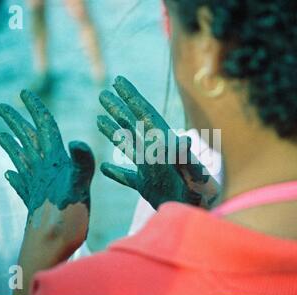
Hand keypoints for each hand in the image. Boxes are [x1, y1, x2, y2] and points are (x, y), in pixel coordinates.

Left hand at [0, 90, 94, 216]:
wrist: (50, 246)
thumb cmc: (67, 218)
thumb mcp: (80, 187)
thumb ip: (81, 163)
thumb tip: (77, 141)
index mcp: (54, 163)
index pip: (44, 130)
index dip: (35, 111)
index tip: (25, 94)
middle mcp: (41, 171)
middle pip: (27, 140)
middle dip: (16, 122)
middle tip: (4, 107)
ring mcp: (35, 187)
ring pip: (21, 159)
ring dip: (12, 144)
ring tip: (0, 134)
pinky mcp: (34, 202)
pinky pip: (20, 184)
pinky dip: (14, 176)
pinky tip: (8, 174)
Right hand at [97, 76, 219, 209]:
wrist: (195, 213)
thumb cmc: (197, 195)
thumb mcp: (191, 174)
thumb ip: (186, 157)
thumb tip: (185, 140)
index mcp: (162, 142)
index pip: (144, 113)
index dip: (131, 95)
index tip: (118, 80)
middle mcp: (155, 151)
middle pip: (132, 124)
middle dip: (118, 108)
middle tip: (103, 94)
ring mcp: (149, 168)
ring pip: (127, 145)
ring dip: (113, 132)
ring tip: (98, 119)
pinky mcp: (146, 185)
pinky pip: (126, 176)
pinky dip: (115, 172)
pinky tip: (103, 168)